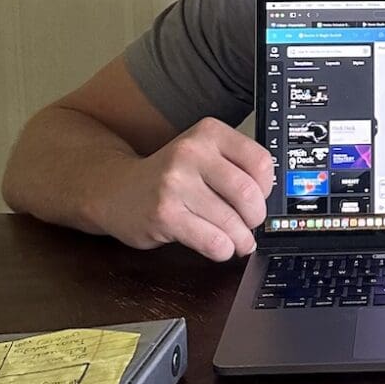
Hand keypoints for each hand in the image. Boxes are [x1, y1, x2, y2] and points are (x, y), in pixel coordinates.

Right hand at [92, 118, 274, 260]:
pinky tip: (218, 247)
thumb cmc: (165, 177)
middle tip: (249, 225)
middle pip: (249, 194)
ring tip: (237, 242)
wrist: (114, 189)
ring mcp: (175, 183)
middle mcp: (191, 153)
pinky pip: (212, 241)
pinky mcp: (165, 215)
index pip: (260, 161)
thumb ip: (233, 166)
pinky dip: (222, 250)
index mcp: (208, 133)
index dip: (267, 188)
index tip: (260, 199)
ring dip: (241, 240)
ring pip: (232, 222)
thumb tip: (271, 199)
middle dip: (256, 218)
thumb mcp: (200, 155)